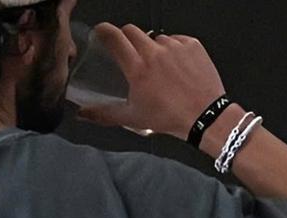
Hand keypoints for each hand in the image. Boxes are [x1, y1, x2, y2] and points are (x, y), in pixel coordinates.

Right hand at [74, 23, 226, 140]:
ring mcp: (175, 46)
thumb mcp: (131, 118)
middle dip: (126, 38)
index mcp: (137, 68)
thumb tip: (82, 114)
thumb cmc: (167, 118)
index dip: (103, 31)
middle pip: (132, 31)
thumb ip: (103, 114)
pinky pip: (176, 39)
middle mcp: (155, 52)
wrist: (203, 115)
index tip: (100, 31)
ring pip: (155, 37)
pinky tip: (173, 67)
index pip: (115, 38)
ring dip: (151, 47)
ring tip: (156, 67)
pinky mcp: (192, 45)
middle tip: (127, 53)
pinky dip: (171, 49)